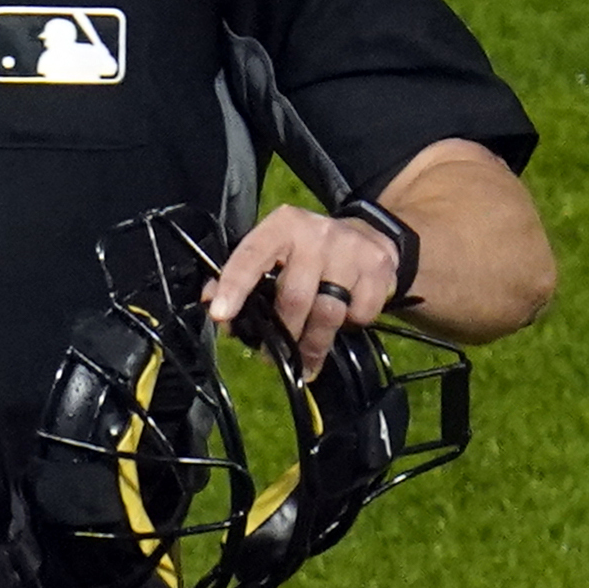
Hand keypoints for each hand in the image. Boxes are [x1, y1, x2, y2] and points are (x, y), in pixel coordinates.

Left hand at [201, 202, 409, 377]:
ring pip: (328, 312)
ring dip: (314, 344)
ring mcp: (351, 250)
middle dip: (283, 334)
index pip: (251, 256)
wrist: (371, 233)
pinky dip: (351, 326)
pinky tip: (344, 320)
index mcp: (282, 226)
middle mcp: (316, 234)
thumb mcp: (275, 250)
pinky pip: (360, 314)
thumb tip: (209, 302)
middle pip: (294, 297)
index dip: (234, 286)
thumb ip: (242, 273)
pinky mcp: (379, 268)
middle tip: (272, 357)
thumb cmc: (308, 250)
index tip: (220, 315)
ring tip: (306, 361)